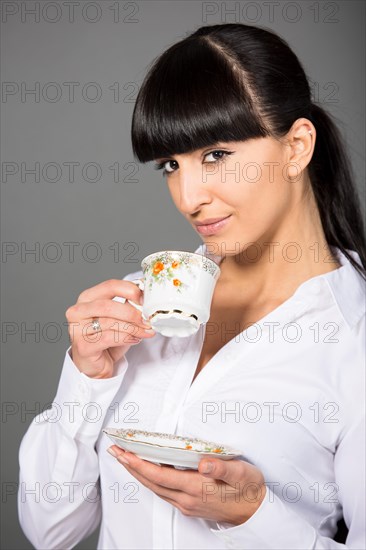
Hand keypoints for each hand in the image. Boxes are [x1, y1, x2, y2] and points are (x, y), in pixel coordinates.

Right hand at [65, 279, 155, 378]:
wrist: (96, 364)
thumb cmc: (107, 337)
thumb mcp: (119, 317)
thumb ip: (128, 304)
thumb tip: (147, 296)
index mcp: (87, 298)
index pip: (109, 286)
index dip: (129, 290)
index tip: (145, 298)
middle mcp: (78, 311)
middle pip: (108, 305)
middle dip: (131, 312)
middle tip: (147, 319)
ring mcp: (77, 329)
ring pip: (110, 323)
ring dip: (133, 327)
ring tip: (146, 331)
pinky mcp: (83, 346)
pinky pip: (108, 338)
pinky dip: (126, 338)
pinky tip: (135, 339)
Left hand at [107, 446, 265, 524]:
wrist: (257, 513)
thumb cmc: (250, 490)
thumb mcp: (242, 474)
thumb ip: (222, 469)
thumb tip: (203, 464)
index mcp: (197, 488)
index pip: (160, 475)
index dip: (139, 464)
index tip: (125, 452)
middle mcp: (187, 499)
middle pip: (151, 482)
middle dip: (131, 466)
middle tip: (115, 450)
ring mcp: (187, 504)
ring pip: (155, 488)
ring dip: (138, 473)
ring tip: (125, 458)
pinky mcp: (189, 505)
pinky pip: (163, 492)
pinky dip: (150, 479)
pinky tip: (147, 471)